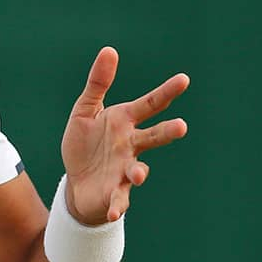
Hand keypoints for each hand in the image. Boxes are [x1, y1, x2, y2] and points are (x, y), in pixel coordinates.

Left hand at [61, 46, 188, 225]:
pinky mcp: (114, 192)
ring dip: (140, 172)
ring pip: (138, 170)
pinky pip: (119, 199)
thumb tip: (109, 50)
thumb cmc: (85, 143)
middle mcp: (130, 145)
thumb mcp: (85, 109)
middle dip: (167, 132)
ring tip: (140, 174)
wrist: (77, 181)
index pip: (150, 105)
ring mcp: (125, 170)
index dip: (166, 92)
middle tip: (181, 127)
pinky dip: (118, 205)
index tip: (184, 79)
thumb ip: (98, 83)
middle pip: (153, 137)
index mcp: (124, 122)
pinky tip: (115, 210)